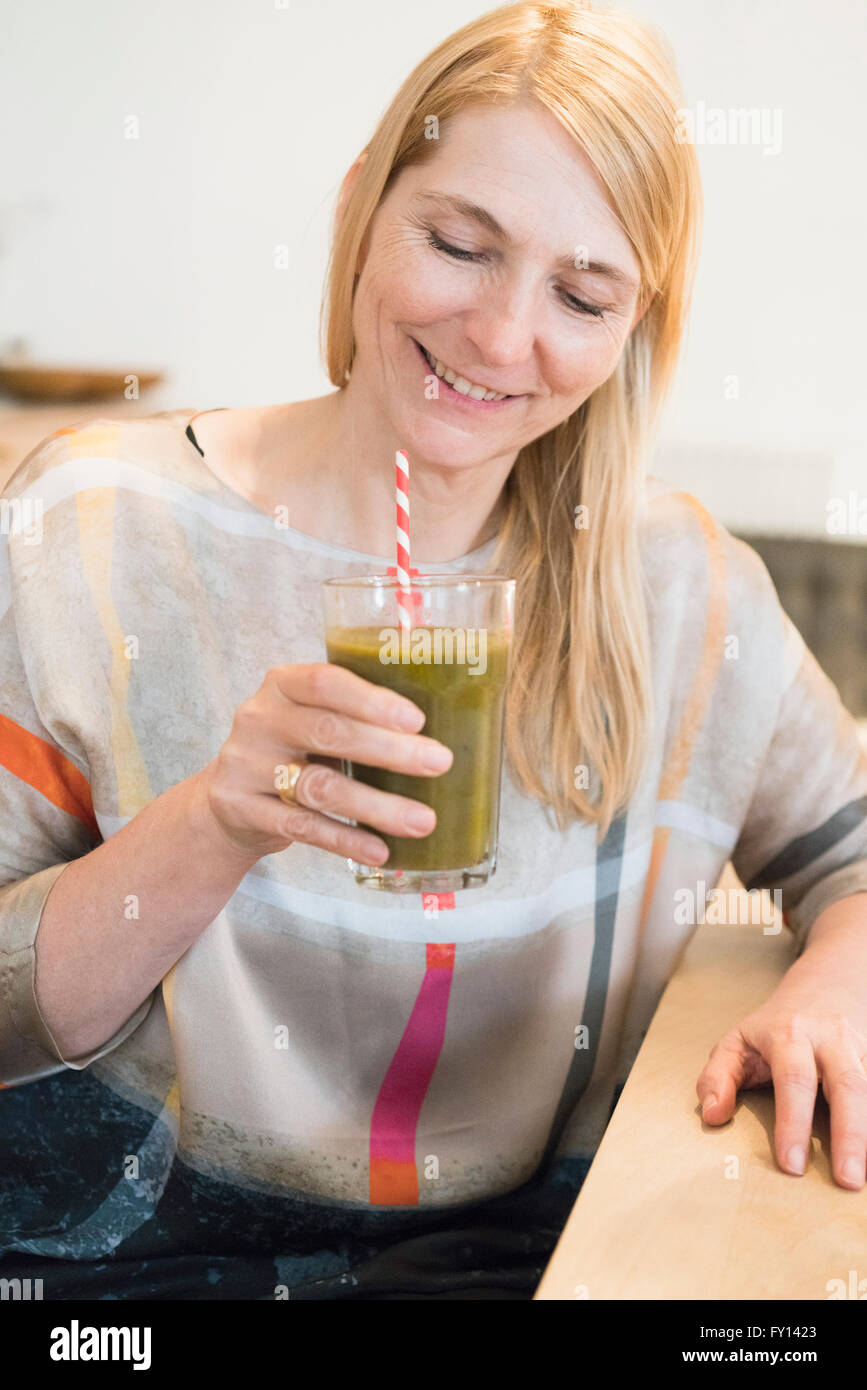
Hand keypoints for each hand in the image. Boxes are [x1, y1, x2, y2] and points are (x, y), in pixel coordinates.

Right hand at [198, 663, 452, 861]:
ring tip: (422, 821)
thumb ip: (355, 713)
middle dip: (389, 750)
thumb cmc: (291, 749)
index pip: (325, 682)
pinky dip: (346, 838)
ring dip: (377, 805)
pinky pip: (303, 827)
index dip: (371, 700)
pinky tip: (381, 849)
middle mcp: (259, 719)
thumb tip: (444, 722)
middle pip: (328, 732)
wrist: (227, 797)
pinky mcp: (243, 809)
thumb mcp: (310, 717)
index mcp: (282, 685)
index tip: (417, 719)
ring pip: (319, 786)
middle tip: (439, 763)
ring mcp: (246, 766)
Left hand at [696, 1002, 866, 1189]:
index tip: (791, 1165)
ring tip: (861, 1177)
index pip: (793, 1080)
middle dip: (848, 1134)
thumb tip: (713, 1116)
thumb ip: (718, 1077)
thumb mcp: (736, 1042)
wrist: (822, 987)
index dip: (793, 1123)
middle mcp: (830, 1039)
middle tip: (846, 1180)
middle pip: (846, 1085)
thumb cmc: (773, 1026)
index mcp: (789, 1034)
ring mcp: (857, 1048)